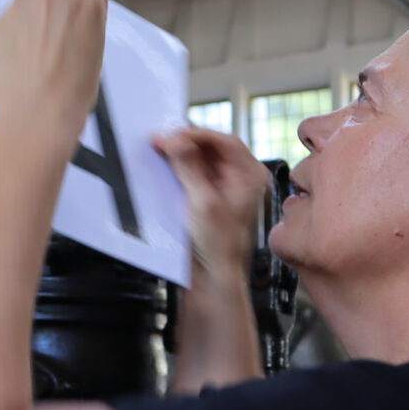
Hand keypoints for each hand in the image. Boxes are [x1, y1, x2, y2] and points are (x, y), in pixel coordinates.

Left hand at [0, 0, 107, 147]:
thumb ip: (90, 16)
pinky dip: (16, 26)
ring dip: (37, 2)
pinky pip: (9, 14)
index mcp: (84, 1)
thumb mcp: (97, 50)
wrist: (32, 119)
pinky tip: (23, 52)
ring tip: (42, 37)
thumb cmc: (66, 96)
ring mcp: (19, 7)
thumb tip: (86, 6)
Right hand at [153, 128, 268, 274]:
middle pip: (211, 146)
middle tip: (159, 140)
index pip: (225, 141)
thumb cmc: (219, 246)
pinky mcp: (208, 193)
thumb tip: (176, 140)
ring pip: (200, 157)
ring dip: (179, 153)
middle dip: (185, 141)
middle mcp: (240, 176)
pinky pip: (192, 170)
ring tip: (158, 150)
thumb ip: (189, 167)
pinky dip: (177, 166)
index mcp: (249, 176)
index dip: (196, 134)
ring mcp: (224, 184)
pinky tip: (163, 165)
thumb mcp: (202, 202)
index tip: (171, 135)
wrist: (213, 275)